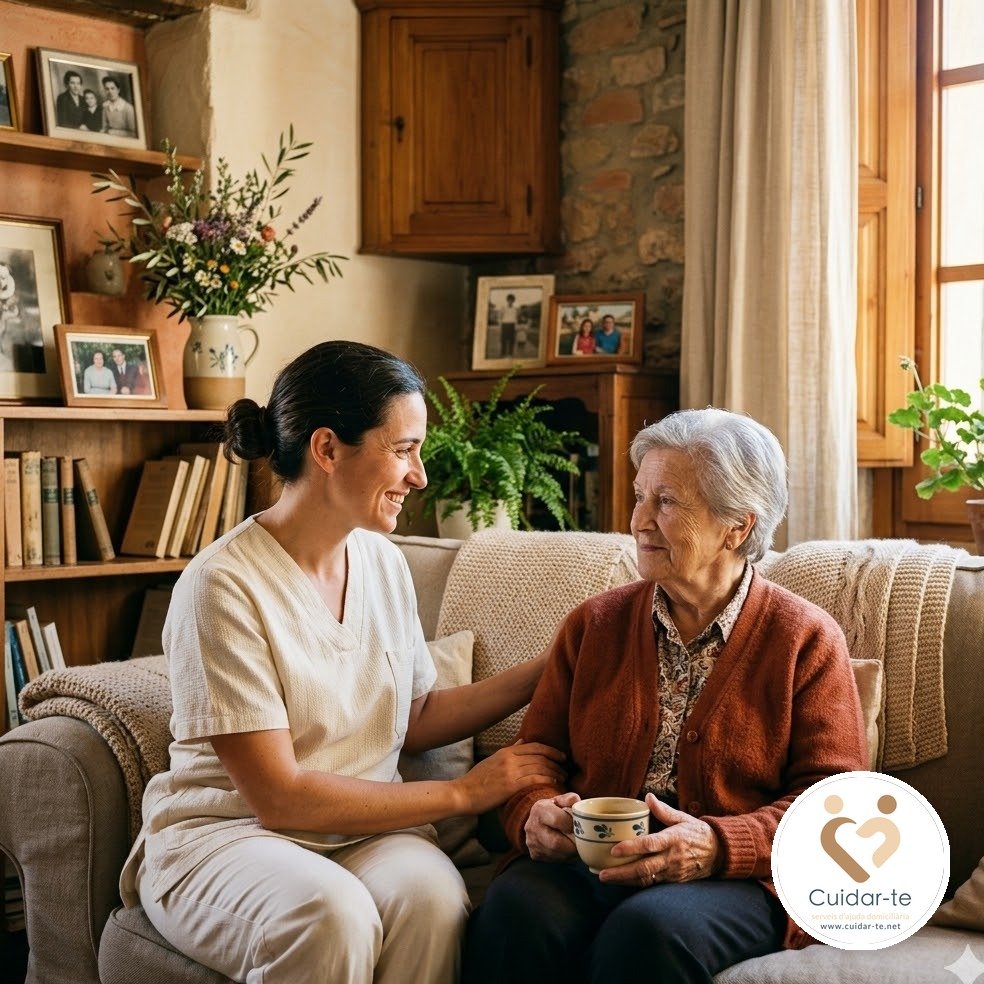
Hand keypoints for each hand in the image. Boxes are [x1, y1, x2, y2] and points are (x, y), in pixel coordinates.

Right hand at [455, 740, 565, 814]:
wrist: (462, 793)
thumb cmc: (476, 780)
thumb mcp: (493, 760)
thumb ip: (509, 751)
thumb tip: (522, 741)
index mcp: (506, 751)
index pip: (535, 746)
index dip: (551, 750)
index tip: (561, 756)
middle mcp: (510, 758)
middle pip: (540, 756)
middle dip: (556, 762)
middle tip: (565, 769)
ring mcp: (510, 771)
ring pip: (540, 767)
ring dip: (555, 772)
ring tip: (563, 777)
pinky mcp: (511, 785)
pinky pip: (534, 778)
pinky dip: (547, 779)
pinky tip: (554, 783)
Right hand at [524, 791, 580, 861]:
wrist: (540, 820)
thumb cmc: (555, 809)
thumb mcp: (562, 800)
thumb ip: (570, 799)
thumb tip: (576, 803)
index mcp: (539, 809)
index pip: (558, 819)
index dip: (572, 825)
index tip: (580, 827)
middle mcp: (532, 826)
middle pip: (555, 843)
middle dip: (572, 844)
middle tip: (582, 842)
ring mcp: (532, 842)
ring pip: (556, 854)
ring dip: (570, 852)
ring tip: (577, 846)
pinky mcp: (535, 854)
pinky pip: (553, 860)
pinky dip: (564, 857)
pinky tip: (568, 849)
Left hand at [599, 794, 720, 886]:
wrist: (719, 853)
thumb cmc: (697, 832)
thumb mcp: (682, 817)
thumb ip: (664, 810)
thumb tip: (648, 797)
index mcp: (673, 839)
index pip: (650, 845)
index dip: (631, 848)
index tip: (614, 850)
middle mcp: (672, 858)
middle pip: (644, 868)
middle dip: (621, 873)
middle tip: (602, 874)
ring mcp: (673, 873)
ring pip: (646, 880)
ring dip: (625, 881)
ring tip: (607, 878)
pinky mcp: (673, 882)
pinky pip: (652, 884)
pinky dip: (636, 885)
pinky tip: (622, 882)